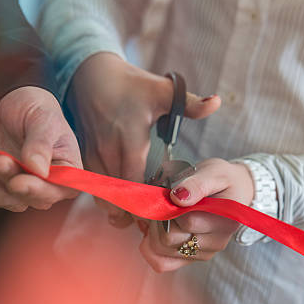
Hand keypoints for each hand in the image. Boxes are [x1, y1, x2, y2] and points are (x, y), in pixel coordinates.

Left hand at [0, 86, 81, 211]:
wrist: (8, 102)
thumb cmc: (35, 109)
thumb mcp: (43, 119)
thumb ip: (41, 143)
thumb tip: (38, 169)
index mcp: (64, 171)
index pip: (59, 190)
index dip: (39, 191)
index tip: (19, 181)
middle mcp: (41, 185)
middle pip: (28, 199)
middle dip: (8, 181)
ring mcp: (14, 187)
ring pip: (2, 201)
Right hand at [68, 52, 220, 226]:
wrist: (91, 75)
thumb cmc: (130, 83)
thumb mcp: (162, 90)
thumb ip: (190, 102)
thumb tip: (218, 101)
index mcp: (130, 139)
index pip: (135, 183)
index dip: (146, 204)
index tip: (162, 217)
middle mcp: (108, 151)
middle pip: (118, 196)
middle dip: (134, 215)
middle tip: (153, 229)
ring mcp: (94, 155)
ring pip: (103, 196)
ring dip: (118, 211)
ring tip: (137, 222)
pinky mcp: (85, 157)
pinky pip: (93, 188)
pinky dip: (106, 200)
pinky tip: (120, 208)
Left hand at [138, 158, 254, 271]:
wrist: (233, 192)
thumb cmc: (221, 181)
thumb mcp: (213, 173)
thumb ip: (196, 184)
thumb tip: (178, 197)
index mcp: (225, 222)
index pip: (186, 221)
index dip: (171, 207)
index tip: (169, 194)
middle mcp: (216, 243)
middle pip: (170, 239)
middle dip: (158, 219)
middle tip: (161, 203)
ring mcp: (203, 253)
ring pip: (161, 251)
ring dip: (152, 231)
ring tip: (159, 214)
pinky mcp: (190, 259)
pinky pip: (161, 263)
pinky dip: (150, 248)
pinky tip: (154, 231)